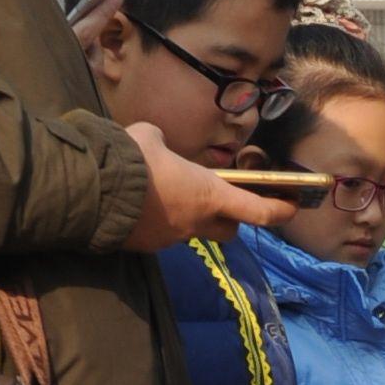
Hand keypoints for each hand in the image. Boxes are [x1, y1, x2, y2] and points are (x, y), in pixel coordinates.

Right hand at [125, 125, 297, 250]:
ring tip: (164, 197)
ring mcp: (171, 238)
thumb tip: (155, 142)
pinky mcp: (147, 246)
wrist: (93, 192)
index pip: (257, 211)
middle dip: (231, 220)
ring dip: (188, 219)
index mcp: (208, 195)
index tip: (291, 208)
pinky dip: (158, 222)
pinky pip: (161, 235)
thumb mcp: (149, 137)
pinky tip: (138, 206)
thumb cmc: (131, 160)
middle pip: (228, 231)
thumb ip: (161, 142)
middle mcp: (196, 222)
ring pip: (192, 232)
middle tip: (223, 204)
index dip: (278, 211)